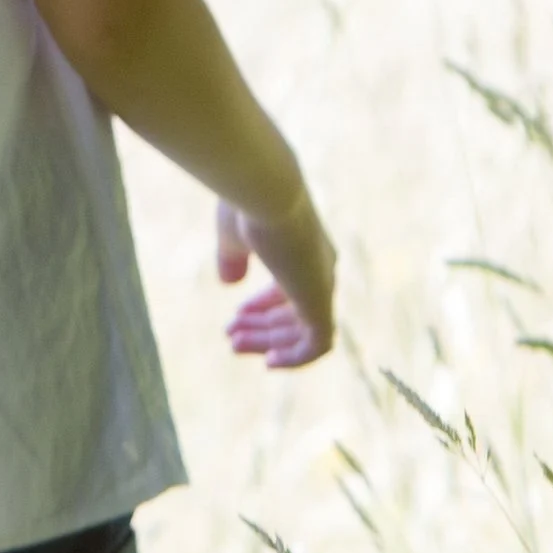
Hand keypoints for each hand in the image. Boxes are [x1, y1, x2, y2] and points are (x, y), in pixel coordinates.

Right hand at [217, 186, 335, 369]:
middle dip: (263, 328)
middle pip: (296, 312)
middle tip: (231, 339)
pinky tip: (270, 361)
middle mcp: (320, 268)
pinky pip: (318, 344)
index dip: (264, 307)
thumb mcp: (233, 236)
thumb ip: (232, 258)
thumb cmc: (247, 204)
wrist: (264, 190)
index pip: (292, 287)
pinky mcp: (320, 301)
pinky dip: (296, 357)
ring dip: (270, 343)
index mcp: (304, 249)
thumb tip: (229, 282)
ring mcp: (322, 285)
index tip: (236, 316)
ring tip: (235, 346)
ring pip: (304, 331)